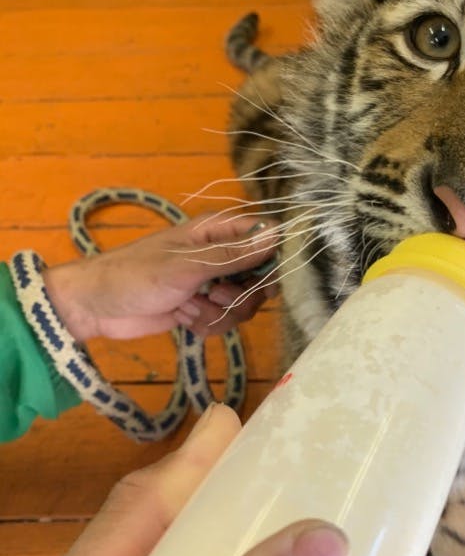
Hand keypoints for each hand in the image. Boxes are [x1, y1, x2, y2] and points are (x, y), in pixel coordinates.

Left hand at [42, 213, 278, 340]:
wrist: (96, 307)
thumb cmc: (136, 275)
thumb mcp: (187, 265)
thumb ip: (233, 255)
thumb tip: (277, 236)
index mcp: (217, 231)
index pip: (265, 236)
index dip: (273, 257)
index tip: (266, 279)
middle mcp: (219, 254)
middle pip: (261, 276)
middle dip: (243, 294)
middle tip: (216, 295)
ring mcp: (211, 283)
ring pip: (244, 304)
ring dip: (220, 313)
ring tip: (190, 307)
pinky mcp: (201, 308)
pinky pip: (224, 321)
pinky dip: (206, 324)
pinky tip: (182, 318)